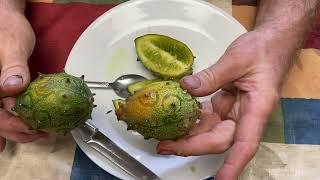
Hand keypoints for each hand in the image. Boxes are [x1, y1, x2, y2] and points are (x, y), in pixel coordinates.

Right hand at [0, 8, 47, 151]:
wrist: (8, 20)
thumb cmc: (6, 27)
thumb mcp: (11, 44)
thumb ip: (12, 66)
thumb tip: (13, 87)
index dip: (13, 123)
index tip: (33, 127)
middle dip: (18, 131)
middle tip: (42, 133)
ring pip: (1, 118)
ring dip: (19, 130)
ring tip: (39, 134)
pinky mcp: (3, 91)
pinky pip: (5, 111)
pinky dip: (12, 125)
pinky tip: (19, 134)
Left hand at [157, 30, 291, 178]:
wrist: (269, 44)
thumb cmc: (262, 50)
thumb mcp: (237, 59)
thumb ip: (213, 75)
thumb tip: (186, 88)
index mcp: (256, 108)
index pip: (245, 143)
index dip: (233, 164)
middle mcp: (244, 116)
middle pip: (219, 140)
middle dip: (191, 146)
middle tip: (165, 146)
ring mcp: (233, 112)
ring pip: (209, 132)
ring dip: (187, 137)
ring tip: (164, 138)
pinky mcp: (224, 106)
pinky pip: (206, 119)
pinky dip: (190, 121)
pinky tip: (174, 121)